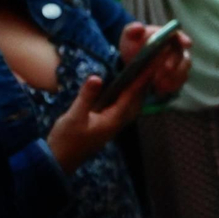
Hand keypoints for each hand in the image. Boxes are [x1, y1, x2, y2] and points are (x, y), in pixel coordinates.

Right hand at [47, 24, 190, 174]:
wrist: (61, 160)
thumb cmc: (67, 140)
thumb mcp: (74, 117)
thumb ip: (86, 97)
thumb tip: (96, 77)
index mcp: (116, 117)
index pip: (134, 92)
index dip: (145, 74)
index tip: (155, 59)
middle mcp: (122, 119)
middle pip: (140, 94)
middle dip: (149, 76)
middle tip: (157, 57)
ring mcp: (117, 121)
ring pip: (136, 99)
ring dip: (142, 82)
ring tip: (150, 64)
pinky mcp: (112, 121)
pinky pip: (128, 102)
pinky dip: (133, 90)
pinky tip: (132, 82)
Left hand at [116, 21, 192, 97]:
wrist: (133, 61)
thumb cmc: (134, 45)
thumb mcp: (129, 36)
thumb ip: (132, 30)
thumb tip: (139, 27)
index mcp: (169, 37)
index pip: (180, 37)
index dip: (185, 40)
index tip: (187, 43)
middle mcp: (178, 51)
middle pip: (184, 57)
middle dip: (175, 63)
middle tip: (165, 68)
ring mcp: (179, 66)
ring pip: (183, 71)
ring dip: (173, 77)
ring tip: (157, 81)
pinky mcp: (176, 79)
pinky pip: (178, 83)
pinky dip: (170, 86)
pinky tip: (158, 88)